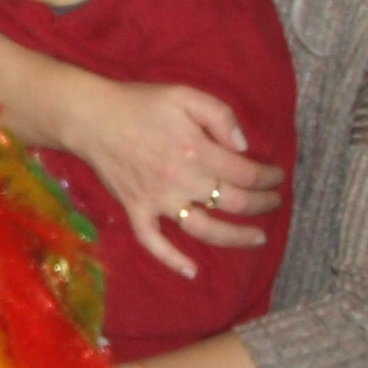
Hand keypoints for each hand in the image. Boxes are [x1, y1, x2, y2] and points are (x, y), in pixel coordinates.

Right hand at [53, 73, 283, 270]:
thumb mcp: (184, 95)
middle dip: (262, 204)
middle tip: (274, 201)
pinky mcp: (137, 210)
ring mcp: (158, 200)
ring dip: (236, 238)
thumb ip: (220, 116)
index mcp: (196, 151)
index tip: (277, 175)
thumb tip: (242, 147)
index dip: (268, 177)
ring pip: (205, 229)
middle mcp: (182, 181)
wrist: (90, 117)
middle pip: (234, 203)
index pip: (246, 173)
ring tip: (257, 238)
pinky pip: (154, 242)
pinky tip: (191, 271)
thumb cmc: (138, 103)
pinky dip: (172, 260)